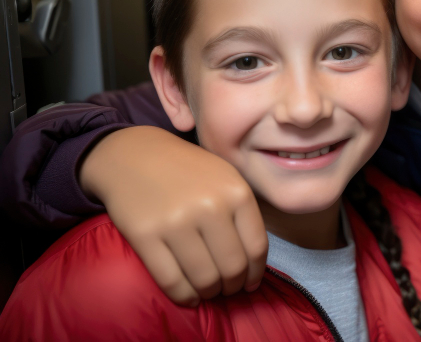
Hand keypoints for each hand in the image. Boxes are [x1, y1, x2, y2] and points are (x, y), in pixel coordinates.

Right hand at [80, 126, 267, 305]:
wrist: (134, 155)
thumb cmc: (186, 169)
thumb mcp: (225, 177)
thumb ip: (241, 213)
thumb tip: (252, 263)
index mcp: (236, 192)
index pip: (256, 247)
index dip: (255, 273)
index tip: (250, 284)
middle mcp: (210, 207)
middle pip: (232, 267)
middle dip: (232, 286)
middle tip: (227, 289)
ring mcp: (176, 222)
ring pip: (204, 278)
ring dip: (210, 293)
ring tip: (208, 291)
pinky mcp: (145, 236)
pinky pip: (171, 281)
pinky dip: (184, 296)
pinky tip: (189, 296)